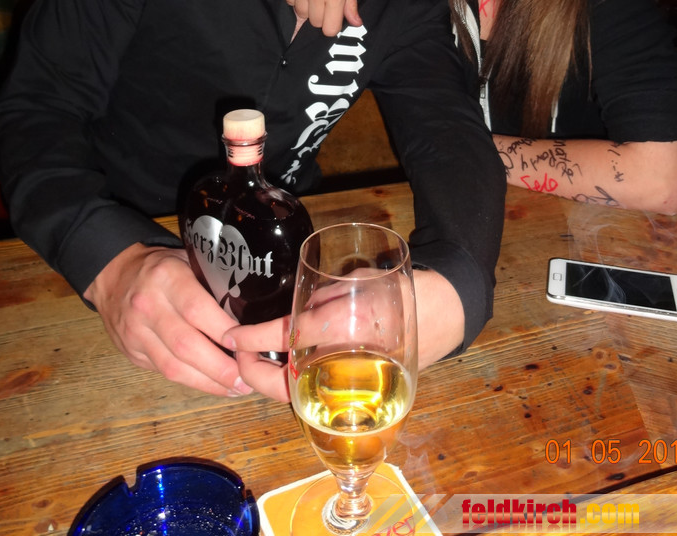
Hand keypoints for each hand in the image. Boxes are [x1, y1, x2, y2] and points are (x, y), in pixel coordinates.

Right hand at [84, 243, 252, 397]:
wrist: (113, 276)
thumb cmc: (161, 267)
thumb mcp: (186, 260)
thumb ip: (211, 282)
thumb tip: (246, 313)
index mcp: (166, 277)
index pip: (197, 309)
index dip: (223, 332)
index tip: (247, 346)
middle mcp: (148, 306)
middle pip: (186, 345)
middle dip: (219, 368)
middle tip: (246, 380)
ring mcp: (135, 332)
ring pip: (173, 366)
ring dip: (207, 382)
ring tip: (234, 389)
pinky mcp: (131, 352)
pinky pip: (163, 372)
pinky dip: (190, 380)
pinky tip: (210, 384)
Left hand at [223, 268, 465, 397]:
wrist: (444, 314)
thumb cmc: (398, 291)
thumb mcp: (354, 281)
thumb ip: (321, 297)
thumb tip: (295, 314)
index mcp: (341, 328)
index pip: (284, 337)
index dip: (252, 338)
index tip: (232, 335)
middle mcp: (344, 361)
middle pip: (285, 385)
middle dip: (254, 375)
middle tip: (239, 356)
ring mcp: (354, 384)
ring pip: (301, 395)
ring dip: (274, 383)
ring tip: (256, 364)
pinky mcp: (362, 394)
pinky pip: (322, 395)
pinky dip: (299, 387)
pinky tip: (288, 370)